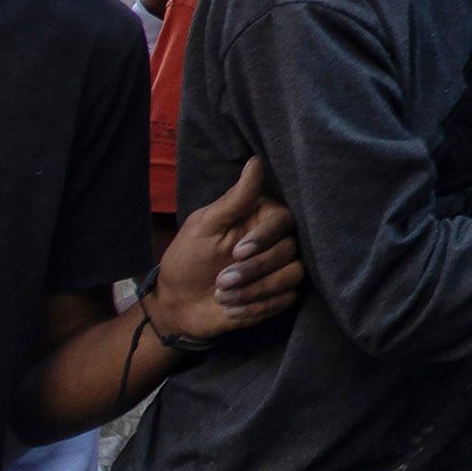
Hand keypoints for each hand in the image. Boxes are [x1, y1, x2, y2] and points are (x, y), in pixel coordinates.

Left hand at [147, 158, 302, 338]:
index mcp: (260, 218)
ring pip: (293, 275)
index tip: (237, 252)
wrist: (178, 304)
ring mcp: (280, 268)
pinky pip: (287, 298)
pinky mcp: (280, 295)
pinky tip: (231, 309)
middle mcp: (276, 241)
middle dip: (254, 270)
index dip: (264, 237)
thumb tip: (256, 161)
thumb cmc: (187, 258)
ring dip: (256, 290)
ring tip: (222, 297)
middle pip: (290, 250)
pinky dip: (258, 306)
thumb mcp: (205, 226)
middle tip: (220, 281)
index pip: (284, 219)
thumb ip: (235, 198)